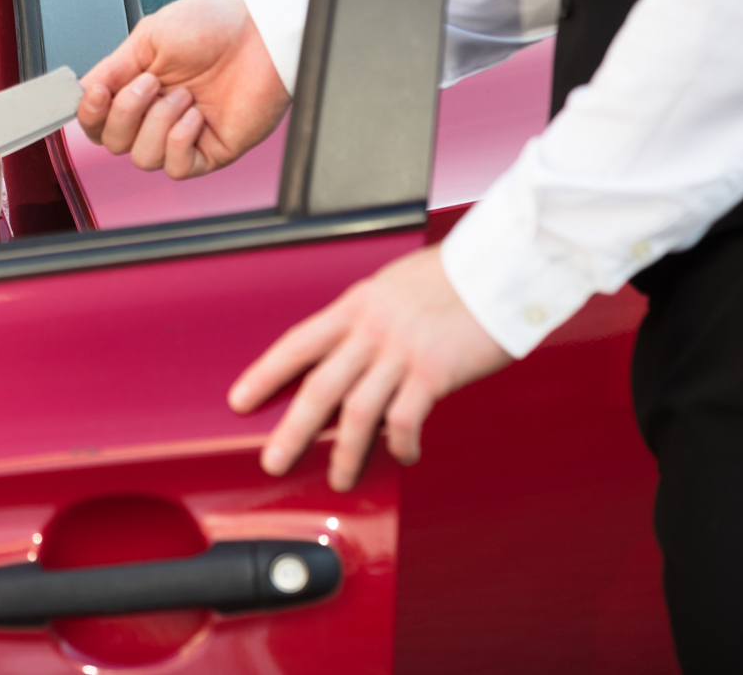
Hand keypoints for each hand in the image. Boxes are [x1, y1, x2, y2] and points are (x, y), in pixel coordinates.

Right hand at [76, 0, 288, 178]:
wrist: (259, 35)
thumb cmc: (214, 26)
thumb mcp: (149, 36)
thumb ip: (113, 68)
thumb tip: (82, 91)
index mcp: (137, 87)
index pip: (97, 119)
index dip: (89, 113)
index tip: (96, 93)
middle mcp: (156, 114)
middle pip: (112, 143)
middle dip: (127, 112)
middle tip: (152, 81)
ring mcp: (182, 135)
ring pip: (142, 159)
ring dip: (158, 123)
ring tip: (183, 95)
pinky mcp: (210, 152)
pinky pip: (177, 167)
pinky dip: (179, 139)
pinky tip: (195, 115)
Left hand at [228, 245, 511, 485]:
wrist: (502, 266)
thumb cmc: (454, 275)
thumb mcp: (394, 286)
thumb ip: (369, 317)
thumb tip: (352, 347)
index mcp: (357, 305)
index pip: (297, 343)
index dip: (265, 374)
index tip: (241, 400)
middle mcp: (372, 328)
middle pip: (318, 386)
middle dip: (292, 430)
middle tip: (274, 460)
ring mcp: (402, 351)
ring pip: (357, 412)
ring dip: (346, 452)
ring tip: (340, 478)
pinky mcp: (434, 372)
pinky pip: (405, 418)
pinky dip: (401, 443)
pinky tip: (402, 454)